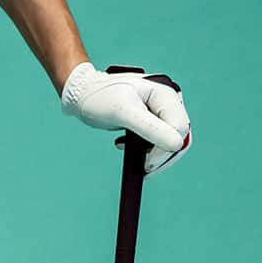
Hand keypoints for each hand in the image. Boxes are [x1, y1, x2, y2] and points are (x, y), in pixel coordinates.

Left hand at [60, 60, 192, 175]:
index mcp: (164, 94)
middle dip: (163, 154)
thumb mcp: (123, 113)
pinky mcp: (149, 118)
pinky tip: (124, 145)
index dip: (167, 148)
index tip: (148, 163)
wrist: (81, 94)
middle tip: (145, 169)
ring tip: (135, 158)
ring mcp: (158, 110)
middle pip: (178, 134)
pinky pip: (156, 138)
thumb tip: (176, 145)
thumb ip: (150, 128)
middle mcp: (165, 101)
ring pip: (168, 138)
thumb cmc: (99, 97)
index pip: (180, 127)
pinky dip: (144, 147)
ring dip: (154, 152)